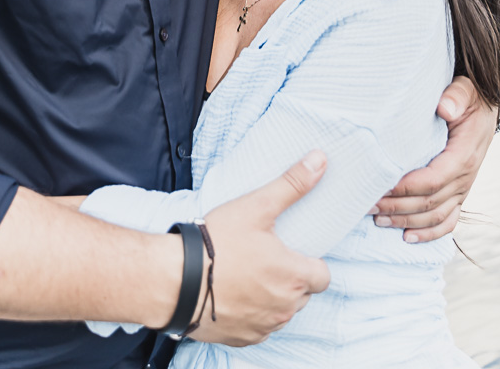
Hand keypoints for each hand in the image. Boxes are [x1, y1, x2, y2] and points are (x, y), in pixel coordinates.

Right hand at [190, 150, 330, 345]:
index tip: (292, 251)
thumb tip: (320, 160)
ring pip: (281, 312)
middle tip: (266, 258)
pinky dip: (253, 314)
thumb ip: (292, 185)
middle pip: (303, 294)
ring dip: (273, 297)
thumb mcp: (256, 206)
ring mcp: (264, 326)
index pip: (323, 276)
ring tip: (248, 274)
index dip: (311, 262)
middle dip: (291, 278)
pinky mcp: (243, 338)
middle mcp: (284, 308)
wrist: (176, 281)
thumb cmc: (216, 244)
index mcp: (293, 276)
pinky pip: (260, 327)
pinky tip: (234, 294)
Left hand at [370, 77, 495, 242]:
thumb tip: (443, 108)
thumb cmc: (469, 98)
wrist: (486, 109)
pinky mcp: (460, 193)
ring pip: (436, 215)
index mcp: (464, 155)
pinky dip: (429, 232)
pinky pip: (448, 221)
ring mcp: (463, 188)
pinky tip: (408, 237)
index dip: (406, 188)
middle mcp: (465, 177)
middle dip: (397, 207)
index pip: (433, 179)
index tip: (381, 187)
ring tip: (378, 220)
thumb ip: (455, 96)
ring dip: (407, 221)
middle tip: (367, 205)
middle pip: (430, 202)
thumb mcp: (465, 90)